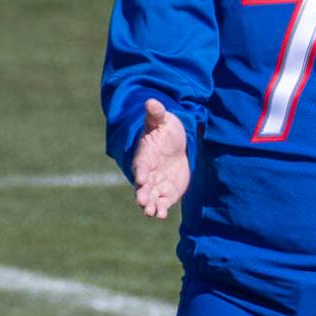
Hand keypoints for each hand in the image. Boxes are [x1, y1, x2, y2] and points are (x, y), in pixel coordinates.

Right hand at [132, 99, 188, 219]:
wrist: (175, 143)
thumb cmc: (164, 130)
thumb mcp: (161, 120)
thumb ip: (156, 114)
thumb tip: (151, 101)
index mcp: (145, 156)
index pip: (141, 165)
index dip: (140, 172)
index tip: (141, 179)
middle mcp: (148, 173)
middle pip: (142, 186)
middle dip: (142, 195)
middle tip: (143, 203)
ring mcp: (156, 184)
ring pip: (151, 198)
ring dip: (150, 206)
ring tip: (152, 213)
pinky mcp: (167, 192)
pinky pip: (162, 202)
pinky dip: (161, 209)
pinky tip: (162, 215)